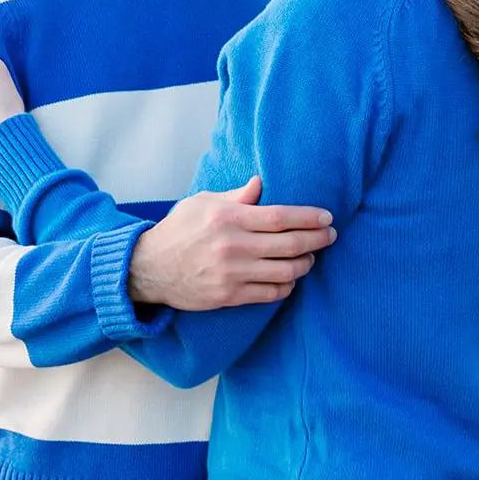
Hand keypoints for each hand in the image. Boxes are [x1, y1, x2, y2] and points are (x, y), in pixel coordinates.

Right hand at [129, 175, 337, 310]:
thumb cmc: (178, 230)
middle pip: (289, 244)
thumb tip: (260, 183)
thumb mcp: (201, 202)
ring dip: (305, 264)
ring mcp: (231, 273)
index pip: (280, 217)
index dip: (309, 218)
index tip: (327, 218)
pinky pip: (270, 293)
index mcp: (228, 217)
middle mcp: (233, 245)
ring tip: (310, 257)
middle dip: (317, 240)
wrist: (148, 268)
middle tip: (330, 236)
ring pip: (285, 272)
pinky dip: (286, 286)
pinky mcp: (228, 296)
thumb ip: (235, 196)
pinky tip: (290, 278)